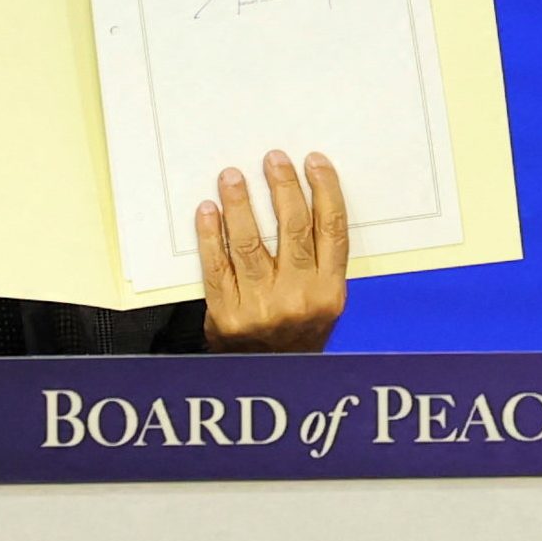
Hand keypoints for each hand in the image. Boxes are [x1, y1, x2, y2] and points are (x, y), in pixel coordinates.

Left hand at [199, 151, 347, 351]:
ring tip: (232, 177)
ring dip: (241, 204)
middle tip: (273, 160)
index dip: (326, 192)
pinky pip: (217, 266)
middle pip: (294, 229)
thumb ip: (319, 264)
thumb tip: (304, 202)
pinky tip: (208, 211)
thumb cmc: (295, 338)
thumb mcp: (323, 305)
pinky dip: (211, 235)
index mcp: (329, 292)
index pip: (333, 231)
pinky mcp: (227, 314)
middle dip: (284, 187)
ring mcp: (261, 306)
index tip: (315, 163)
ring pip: (250, 243)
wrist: (269, 380)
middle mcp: (299, 298)